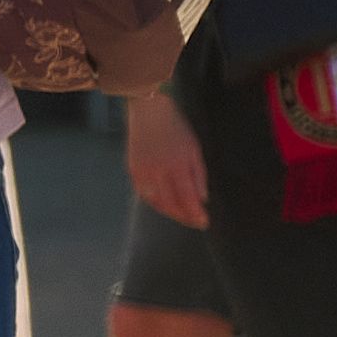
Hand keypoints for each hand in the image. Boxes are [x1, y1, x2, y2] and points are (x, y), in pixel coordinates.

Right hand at [128, 89, 213, 228]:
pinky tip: (163, 205)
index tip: (204, 223)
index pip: (187, 198)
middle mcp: (158, 174)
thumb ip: (198, 175)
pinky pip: (144, 194)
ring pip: (155, 202)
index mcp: (176, 166)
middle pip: (170, 204)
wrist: (148, 113)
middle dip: (183, 216)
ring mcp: (143, 173)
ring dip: (169, 212)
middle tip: (195, 223)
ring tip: (181, 216)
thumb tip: (201, 197)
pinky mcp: (132, 171)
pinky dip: (154, 203)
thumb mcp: (194, 149)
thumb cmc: (176, 128)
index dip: (195, 213)